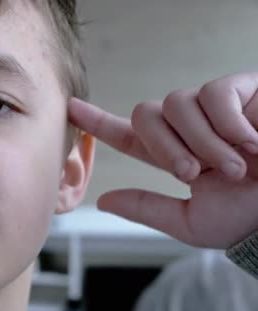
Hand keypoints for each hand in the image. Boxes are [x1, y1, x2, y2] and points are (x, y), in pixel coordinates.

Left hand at [68, 73, 257, 248]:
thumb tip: (103, 200)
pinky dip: (226, 123)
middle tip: (195, 173)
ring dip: (201, 141)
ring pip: (175, 104)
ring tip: (234, 163)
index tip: (72, 108)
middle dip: (165, 147)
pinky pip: (211, 93)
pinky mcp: (239, 89)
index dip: (98, 121)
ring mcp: (213, 107)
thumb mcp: (191, 220)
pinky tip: (251, 140)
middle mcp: (189, 128)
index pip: (129, 135)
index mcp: (175, 156)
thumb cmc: (249, 218)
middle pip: (145, 115)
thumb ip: (146, 207)